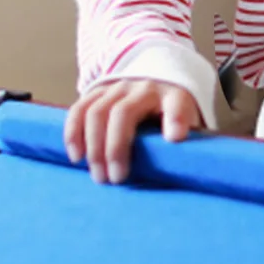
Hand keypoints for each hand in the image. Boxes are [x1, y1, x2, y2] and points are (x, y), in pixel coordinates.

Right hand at [64, 80, 200, 185]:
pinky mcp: (98, 91)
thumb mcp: (189, 126)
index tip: (175, 138)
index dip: (176, 118)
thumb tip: (184, 173)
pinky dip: (74, 133)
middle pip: (123, 113)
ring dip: (94, 147)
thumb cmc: (174, 117)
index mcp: (175, 95)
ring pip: (97, 112)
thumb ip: (187, 144)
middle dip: (116, 148)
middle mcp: (145, 87)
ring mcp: (118, 87)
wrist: (159, 84)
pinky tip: (77, 157)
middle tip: (116, 179)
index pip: (177, 103)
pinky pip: (79, 109)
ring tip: (99, 176)